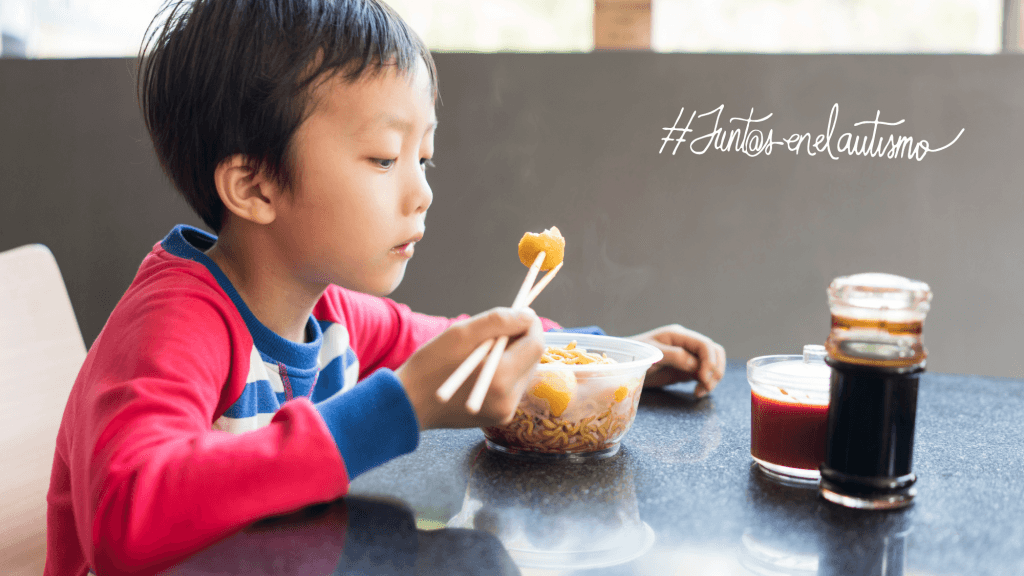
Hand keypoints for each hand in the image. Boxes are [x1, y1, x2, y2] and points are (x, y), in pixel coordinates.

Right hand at [396, 307, 543, 429]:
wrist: (409, 403)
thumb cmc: (430, 365)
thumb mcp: (461, 334)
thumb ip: (499, 322)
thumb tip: (528, 316)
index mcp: (501, 377)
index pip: (536, 344)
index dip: (531, 325)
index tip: (519, 313)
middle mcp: (509, 399)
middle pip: (533, 359)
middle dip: (521, 339)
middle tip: (497, 329)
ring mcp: (505, 411)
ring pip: (524, 372)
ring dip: (514, 355)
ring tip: (485, 349)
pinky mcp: (499, 417)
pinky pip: (513, 387)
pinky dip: (505, 371)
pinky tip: (483, 366)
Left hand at [629, 324, 725, 397]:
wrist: (625, 365)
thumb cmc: (634, 357)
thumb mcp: (652, 356)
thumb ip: (675, 356)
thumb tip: (696, 365)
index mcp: (678, 335)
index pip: (705, 345)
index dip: (710, 361)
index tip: (703, 378)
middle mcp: (686, 343)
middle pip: (714, 352)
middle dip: (715, 370)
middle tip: (705, 386)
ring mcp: (688, 355)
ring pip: (713, 363)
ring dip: (713, 378)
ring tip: (700, 391)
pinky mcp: (687, 368)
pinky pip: (705, 373)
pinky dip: (706, 383)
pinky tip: (697, 392)